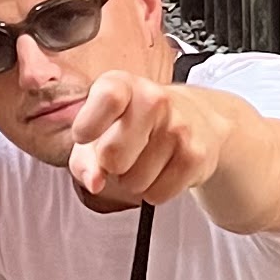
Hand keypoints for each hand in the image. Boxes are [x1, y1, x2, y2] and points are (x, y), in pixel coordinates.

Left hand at [67, 67, 218, 212]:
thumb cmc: (133, 124)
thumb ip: (83, 159)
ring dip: (133, 180)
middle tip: (121, 153)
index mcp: (123, 85)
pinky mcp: (196, 155)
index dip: (88, 125)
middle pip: (112, 154)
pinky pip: (157, 194)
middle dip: (110, 165)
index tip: (84, 136)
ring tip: (144, 160)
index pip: (108, 98)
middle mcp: (154, 100)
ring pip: (134, 181)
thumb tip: (95, 182)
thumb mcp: (99, 131)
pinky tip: (161, 170)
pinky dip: (154, 191)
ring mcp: (179, 127)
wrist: (194, 119)